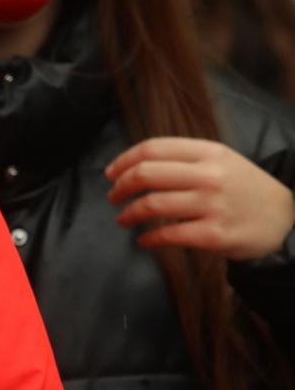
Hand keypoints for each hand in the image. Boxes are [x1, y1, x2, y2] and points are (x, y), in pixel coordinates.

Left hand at [106, 139, 294, 259]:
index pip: (153, 148)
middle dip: (121, 187)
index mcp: (209, 151)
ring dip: (128, 214)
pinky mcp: (214, 234)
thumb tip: (136, 165)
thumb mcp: (222, 161)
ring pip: (152, 204)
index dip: (124, 161)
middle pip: (146, 174)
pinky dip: (148, 239)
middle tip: (113, 198)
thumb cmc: (244, 190)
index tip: (111, 174)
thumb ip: (185, 159)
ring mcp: (212, 204)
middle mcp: (210, 175)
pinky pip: (167, 235)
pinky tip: (144, 241)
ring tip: (123, 219)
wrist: (285, 219)